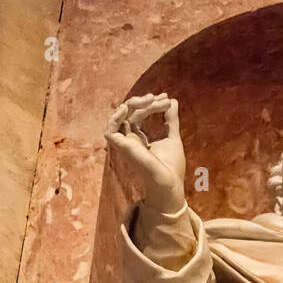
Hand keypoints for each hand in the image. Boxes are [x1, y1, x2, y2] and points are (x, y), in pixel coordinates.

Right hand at [106, 93, 186, 213]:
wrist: (169, 184)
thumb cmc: (171, 168)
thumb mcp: (172, 137)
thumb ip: (171, 120)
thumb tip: (172, 101)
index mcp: (140, 139)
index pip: (140, 114)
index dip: (152, 104)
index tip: (167, 98)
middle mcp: (130, 140)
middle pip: (131, 112)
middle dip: (146, 102)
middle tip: (163, 98)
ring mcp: (125, 144)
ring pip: (123, 115)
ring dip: (136, 103)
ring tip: (152, 99)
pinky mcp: (121, 148)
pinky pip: (110, 129)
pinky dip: (116, 116)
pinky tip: (127, 107)